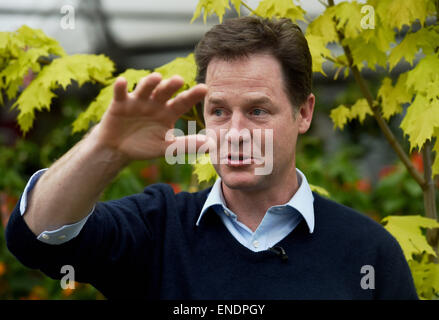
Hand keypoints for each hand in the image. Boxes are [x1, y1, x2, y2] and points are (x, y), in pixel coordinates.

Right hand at [91, 72, 207, 162]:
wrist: (119, 150)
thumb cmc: (145, 146)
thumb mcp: (166, 148)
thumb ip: (186, 145)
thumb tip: (210, 145)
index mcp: (169, 112)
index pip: (183, 102)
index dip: (193, 95)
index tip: (204, 88)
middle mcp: (155, 103)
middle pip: (165, 91)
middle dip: (171, 85)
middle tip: (179, 80)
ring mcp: (138, 101)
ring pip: (145, 88)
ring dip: (150, 82)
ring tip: (156, 78)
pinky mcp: (120, 103)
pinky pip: (120, 93)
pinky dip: (121, 88)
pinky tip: (122, 82)